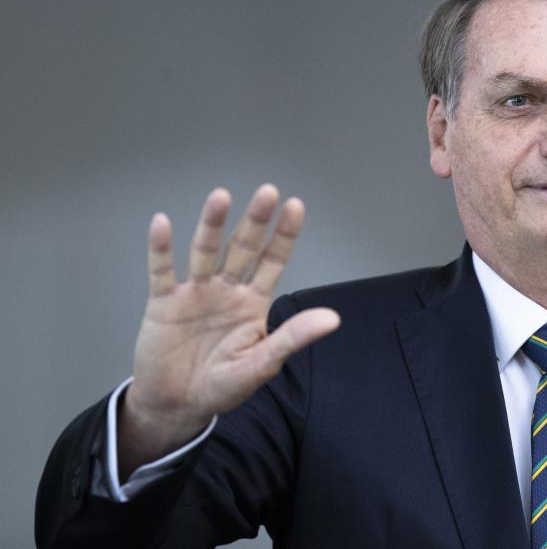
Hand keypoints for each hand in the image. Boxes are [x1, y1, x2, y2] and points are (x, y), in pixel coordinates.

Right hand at [118, 184, 338, 477]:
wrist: (176, 406)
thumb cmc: (221, 386)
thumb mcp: (261, 365)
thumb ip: (292, 338)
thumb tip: (333, 319)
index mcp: (253, 303)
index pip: (273, 261)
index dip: (283, 235)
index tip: (295, 206)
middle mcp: (226, 290)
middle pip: (242, 248)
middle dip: (254, 221)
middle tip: (267, 193)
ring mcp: (195, 293)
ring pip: (205, 252)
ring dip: (212, 225)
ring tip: (221, 197)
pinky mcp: (163, 303)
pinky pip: (162, 271)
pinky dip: (161, 249)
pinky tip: (162, 224)